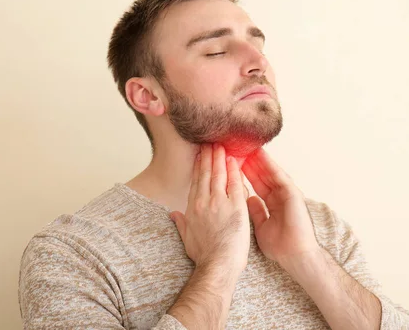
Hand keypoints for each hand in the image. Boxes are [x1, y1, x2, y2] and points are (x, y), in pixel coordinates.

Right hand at [170, 143, 250, 273]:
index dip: (199, 167)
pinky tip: (233, 159)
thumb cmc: (204, 256)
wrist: (217, 265)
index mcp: (193, 208)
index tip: (201, 155)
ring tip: (220, 145)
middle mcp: (204, 202)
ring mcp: (220, 202)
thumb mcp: (187, 237)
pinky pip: (234, 183)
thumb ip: (181, 223)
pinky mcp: (235, 206)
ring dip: (219, 158)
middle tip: (210, 142)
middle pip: (206, 173)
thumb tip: (173, 214)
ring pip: (219, 174)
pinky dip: (233, 170)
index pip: (197, 182)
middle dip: (208, 156)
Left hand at [241, 147, 319, 264]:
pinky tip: (260, 154)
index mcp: (272, 204)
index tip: (230, 162)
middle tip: (236, 148)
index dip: (243, 173)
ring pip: (270, 172)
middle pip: (261, 175)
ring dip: (259, 159)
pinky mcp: (293, 193)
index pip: (255, 184)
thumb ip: (256, 212)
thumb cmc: (280, 247)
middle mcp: (279, 196)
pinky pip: (279, 176)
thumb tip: (248, 200)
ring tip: (246, 145)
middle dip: (249, 162)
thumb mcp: (261, 226)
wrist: (295, 257)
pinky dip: (270, 164)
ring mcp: (287, 193)